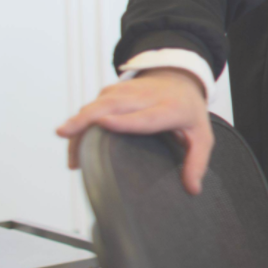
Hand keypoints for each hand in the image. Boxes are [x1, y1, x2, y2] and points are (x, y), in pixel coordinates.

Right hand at [56, 68, 213, 194]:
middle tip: (65, 132)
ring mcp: (128, 91)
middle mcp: (146, 97)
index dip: (124, 121)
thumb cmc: (189, 111)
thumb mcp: (202, 135)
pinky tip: (72, 138)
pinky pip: (94, 104)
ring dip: (80, 120)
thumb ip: (197, 161)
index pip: (146, 116)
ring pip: (99, 103)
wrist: (181, 78)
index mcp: (170, 109)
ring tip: (65, 140)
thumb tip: (192, 189)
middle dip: (88, 117)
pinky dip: (81, 119)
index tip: (104, 123)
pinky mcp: (114, 91)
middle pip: (114, 104)